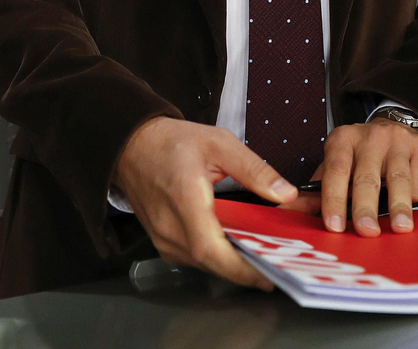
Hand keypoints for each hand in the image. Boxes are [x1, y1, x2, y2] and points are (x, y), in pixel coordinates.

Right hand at [113, 116, 296, 289]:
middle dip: (247, 268)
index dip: (240, 268)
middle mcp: (170, 228)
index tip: (267, 274)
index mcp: (184, 201)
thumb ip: (254, 169)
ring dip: (234, 262)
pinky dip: (218, 255)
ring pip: (205, 264)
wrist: (133, 146)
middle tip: (278, 262)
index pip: (210, 249)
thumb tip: (285, 193)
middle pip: (212, 263)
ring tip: (263, 252)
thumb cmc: (172, 143)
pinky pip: (195, 258)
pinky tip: (236, 244)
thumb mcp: (219, 143)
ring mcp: (163, 239)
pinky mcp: (163, 243)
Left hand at [283, 118, 417, 236]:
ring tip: (399, 227)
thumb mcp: (335, 164)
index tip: (334, 225)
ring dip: (398, 206)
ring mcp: (399, 139)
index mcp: (342, 140)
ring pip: (398, 178)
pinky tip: (410, 201)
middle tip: (367, 232)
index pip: (335, 171)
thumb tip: (289, 212)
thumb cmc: (361, 155)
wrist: (395, 127)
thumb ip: (315, 190)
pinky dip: (416, 195)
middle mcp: (370, 136)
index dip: (334, 200)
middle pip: (366, 177)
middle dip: (365, 207)